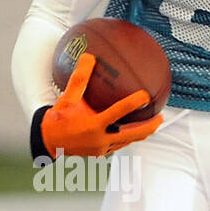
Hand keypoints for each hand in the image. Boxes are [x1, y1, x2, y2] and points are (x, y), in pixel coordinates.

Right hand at [41, 52, 162, 157]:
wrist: (49, 143)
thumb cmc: (58, 119)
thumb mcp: (67, 98)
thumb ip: (79, 79)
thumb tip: (89, 56)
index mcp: (94, 125)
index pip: (118, 113)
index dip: (133, 104)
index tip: (146, 95)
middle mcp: (101, 139)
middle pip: (134, 134)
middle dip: (149, 126)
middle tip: (161, 116)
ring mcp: (103, 148)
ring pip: (129, 141)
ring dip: (142, 132)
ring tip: (153, 123)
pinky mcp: (102, 154)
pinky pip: (121, 145)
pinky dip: (130, 137)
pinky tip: (134, 129)